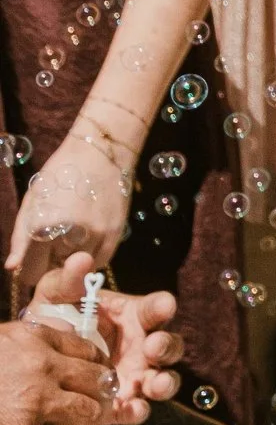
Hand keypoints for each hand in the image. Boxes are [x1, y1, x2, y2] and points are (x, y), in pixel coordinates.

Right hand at [0, 314, 111, 424]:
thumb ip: (25, 345)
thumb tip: (57, 350)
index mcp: (31, 338)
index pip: (86, 349)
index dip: (98, 369)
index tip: (98, 384)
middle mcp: (40, 365)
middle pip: (99, 382)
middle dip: (102, 403)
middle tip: (93, 418)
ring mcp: (35, 400)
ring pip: (89, 417)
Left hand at [8, 123, 133, 285]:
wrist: (102, 151)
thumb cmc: (60, 173)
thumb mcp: (32, 200)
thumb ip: (20, 237)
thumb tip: (12, 268)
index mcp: (42, 226)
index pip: (31, 272)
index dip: (31, 267)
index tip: (35, 259)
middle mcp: (69, 235)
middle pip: (54, 271)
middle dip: (52, 262)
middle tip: (55, 240)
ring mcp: (95, 236)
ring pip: (77, 268)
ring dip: (72, 258)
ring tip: (72, 234)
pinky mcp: (114, 235)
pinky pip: (99, 262)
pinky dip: (91, 256)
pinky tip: (87, 236)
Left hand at [32, 256, 178, 416]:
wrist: (35, 363)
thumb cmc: (54, 323)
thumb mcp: (55, 299)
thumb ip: (67, 281)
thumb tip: (81, 259)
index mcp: (134, 316)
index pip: (157, 308)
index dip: (163, 307)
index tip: (164, 306)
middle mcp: (141, 346)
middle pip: (169, 346)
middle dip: (167, 346)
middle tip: (153, 346)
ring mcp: (135, 377)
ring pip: (163, 381)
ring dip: (164, 382)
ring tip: (154, 383)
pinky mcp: (121, 404)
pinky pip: (137, 410)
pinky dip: (138, 410)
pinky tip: (131, 408)